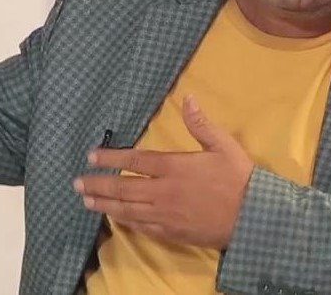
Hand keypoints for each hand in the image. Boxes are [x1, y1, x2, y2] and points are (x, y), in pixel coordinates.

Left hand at [74, 95, 254, 248]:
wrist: (253, 218)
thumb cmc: (239, 178)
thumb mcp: (223, 145)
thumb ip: (201, 124)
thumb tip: (188, 98)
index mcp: (174, 167)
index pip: (134, 161)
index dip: (110, 158)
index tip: (91, 156)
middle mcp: (163, 191)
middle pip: (123, 188)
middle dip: (97, 185)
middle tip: (77, 183)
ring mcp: (165, 214)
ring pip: (127, 210)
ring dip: (104, 205)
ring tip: (86, 201)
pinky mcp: (171, 232)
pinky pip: (141, 227)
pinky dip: (125, 221)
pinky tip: (115, 218)